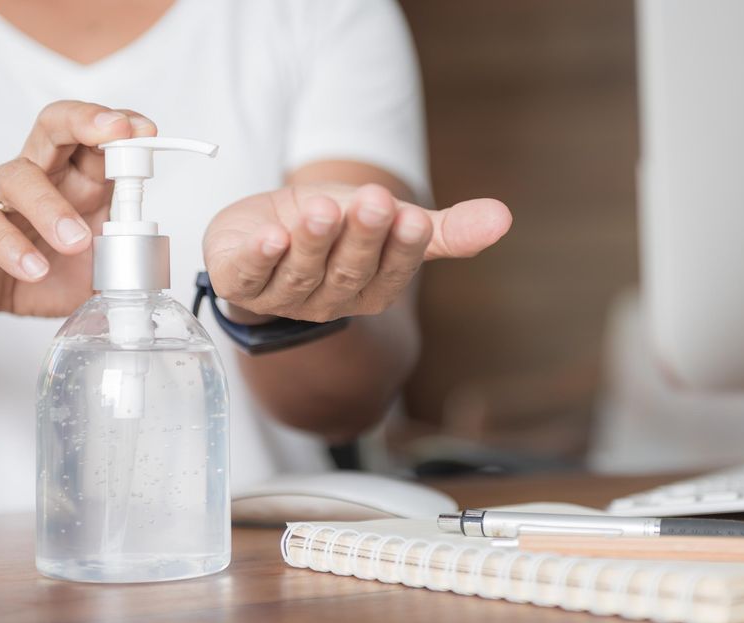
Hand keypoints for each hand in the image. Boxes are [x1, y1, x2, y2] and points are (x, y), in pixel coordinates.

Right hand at [0, 100, 156, 324]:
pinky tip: (35, 269)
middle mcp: (36, 177)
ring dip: (52, 207)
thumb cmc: (40, 271)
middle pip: (53, 127)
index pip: (94, 139)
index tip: (147, 131)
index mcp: (73, 180)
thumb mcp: (94, 269)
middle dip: (86, 122)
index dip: (120, 127)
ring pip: (18, 177)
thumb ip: (122, 261)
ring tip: (76, 241)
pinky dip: (13, 248)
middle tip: (117, 135)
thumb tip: (153, 268)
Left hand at [203, 184, 511, 322]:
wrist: (264, 236)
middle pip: (347, 273)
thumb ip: (443, 228)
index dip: (402, 247)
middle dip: (361, 238)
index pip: (391, 273)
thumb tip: (505, 217)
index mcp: (370, 288)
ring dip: (313, 242)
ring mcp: (282, 295)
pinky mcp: (238, 282)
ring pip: (300, 274)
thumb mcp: (390, 222)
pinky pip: (247, 278)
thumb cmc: (333, 231)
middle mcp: (328, 299)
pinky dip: (258, 257)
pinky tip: (269, 235)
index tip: (412, 218)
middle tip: (373, 202)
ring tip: (323, 210)